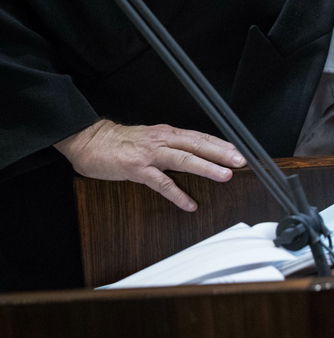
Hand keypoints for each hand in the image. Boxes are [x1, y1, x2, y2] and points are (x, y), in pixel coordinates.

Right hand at [53, 119, 245, 211]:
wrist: (89, 141)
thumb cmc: (121, 142)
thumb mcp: (151, 138)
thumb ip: (173, 145)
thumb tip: (197, 154)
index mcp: (167, 133)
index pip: (200, 137)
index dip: (221, 144)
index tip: (240, 150)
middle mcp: (161, 140)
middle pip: (197, 145)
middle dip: (221, 153)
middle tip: (241, 161)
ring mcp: (149, 154)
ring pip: (183, 159)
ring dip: (206, 167)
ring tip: (225, 176)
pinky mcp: (136, 168)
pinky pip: (160, 183)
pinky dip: (177, 194)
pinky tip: (189, 204)